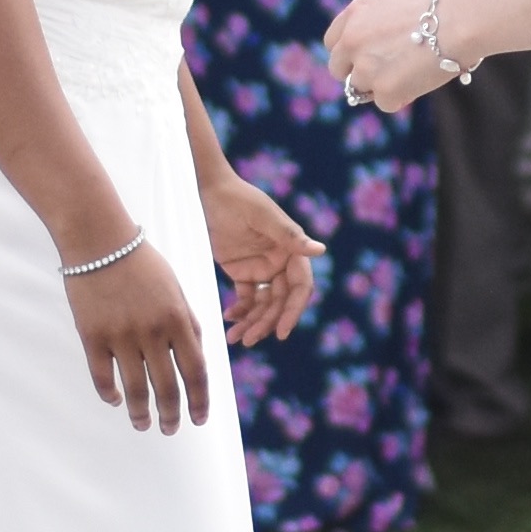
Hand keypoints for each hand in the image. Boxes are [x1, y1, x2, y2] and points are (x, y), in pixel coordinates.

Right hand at [67, 242, 215, 433]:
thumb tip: (196, 358)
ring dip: (141, 413)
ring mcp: (121, 335)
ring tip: (143, 424)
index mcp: (178, 319)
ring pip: (136, 389)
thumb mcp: (176, 288)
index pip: (196, 371)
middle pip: (168, 387)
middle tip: (171, 429)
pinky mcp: (92, 335)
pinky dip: (110, 394)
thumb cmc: (142, 262)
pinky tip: (116, 401)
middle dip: (172, 415)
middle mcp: (153, 331)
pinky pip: (103, 377)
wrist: (99, 239)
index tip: (199, 419)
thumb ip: (188, 323)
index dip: (200, 400)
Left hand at [203, 171, 323, 347]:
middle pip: (279, 302)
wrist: (210, 191)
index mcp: (292, 249)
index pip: (300, 287)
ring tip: (235, 338)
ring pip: (263, 305)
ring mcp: (262, 268)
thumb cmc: (239, 198)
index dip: (293, 311)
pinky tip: (229, 318)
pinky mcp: (243, 272)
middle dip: (266, 322)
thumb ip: (289, 235)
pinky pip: (246, 298)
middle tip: (248, 339)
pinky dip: (240, 311)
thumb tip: (321, 251)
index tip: (282, 332)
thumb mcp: (262, 216)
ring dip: (252, 322)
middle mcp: (281, 262)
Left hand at [325, 0, 457, 112]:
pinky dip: (402, 97)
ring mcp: (365, 65)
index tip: (363, 59)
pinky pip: (386, 103)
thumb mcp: (401, 6)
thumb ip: (382, 27)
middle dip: (358, 74)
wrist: (462, 17)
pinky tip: (422, 79)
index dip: (349, 53)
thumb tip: (386, 52)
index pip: (333, 41)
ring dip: (383, 86)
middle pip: (338, 69)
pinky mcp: (383, 89)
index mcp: (357, 12)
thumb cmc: (447, 7)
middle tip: (385, 75)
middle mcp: (352, 38)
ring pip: (361, 89)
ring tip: (414, 72)